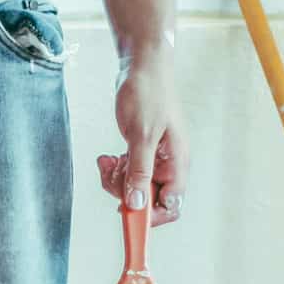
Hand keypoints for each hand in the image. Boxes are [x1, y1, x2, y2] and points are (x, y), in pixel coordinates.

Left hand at [96, 52, 185, 226]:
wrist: (142, 67)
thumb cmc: (148, 94)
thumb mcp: (141, 135)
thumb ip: (139, 171)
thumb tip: (136, 204)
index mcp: (177, 163)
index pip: (171, 206)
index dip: (149, 216)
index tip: (124, 213)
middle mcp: (169, 164)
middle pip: (147, 199)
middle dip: (125, 192)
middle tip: (111, 173)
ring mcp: (155, 158)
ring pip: (133, 187)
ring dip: (116, 179)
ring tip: (108, 160)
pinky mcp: (141, 151)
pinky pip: (127, 172)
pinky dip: (114, 168)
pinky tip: (107, 157)